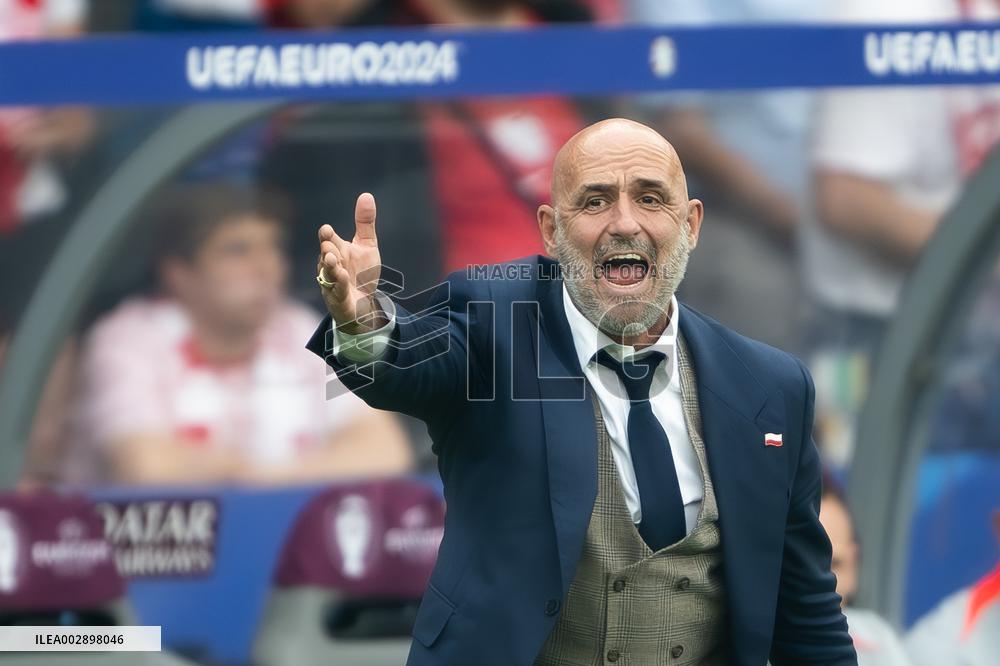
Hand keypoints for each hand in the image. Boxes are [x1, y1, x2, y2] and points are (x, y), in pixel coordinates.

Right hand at [317, 193, 384, 333]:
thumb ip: (365, 223)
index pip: (328, 239)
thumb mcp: (367, 246)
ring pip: (327, 273)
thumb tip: (366, 195)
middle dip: (327, 250)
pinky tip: (342, 276)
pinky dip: (339, 284)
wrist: (364, 304)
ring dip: (330, 266)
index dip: (327, 235)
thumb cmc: (362, 273)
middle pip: (325, 255)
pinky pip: (336, 291)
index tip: (327, 230)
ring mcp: (332, 283)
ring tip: (333, 259)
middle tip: (330, 246)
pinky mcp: (338, 299)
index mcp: (337, 250)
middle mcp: (331, 265)